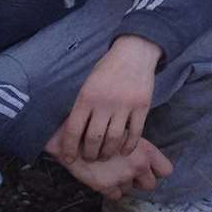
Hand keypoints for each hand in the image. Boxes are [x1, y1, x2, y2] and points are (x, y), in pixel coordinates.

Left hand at [46, 35, 159, 163]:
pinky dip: (128, 146)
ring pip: (114, 139)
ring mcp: (125, 105)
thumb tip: (73, 133)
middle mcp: (105, 102)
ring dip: (108, 153)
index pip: (74, 129)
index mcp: (87, 96)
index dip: (69, 148)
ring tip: (105, 156)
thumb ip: (82, 106)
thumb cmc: (107, 69)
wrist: (134, 52)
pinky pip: (135, 133)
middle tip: (90, 158)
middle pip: (94, 139)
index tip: (69, 159)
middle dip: (90, 154)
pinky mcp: (142, 107)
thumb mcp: (88, 83)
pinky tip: (124, 151)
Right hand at [57, 137, 172, 199]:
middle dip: (141, 180)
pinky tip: (104, 177)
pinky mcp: (106, 187)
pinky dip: (111, 190)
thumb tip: (140, 155)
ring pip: (130, 189)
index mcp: (146, 150)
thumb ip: (134, 145)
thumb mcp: (123, 130)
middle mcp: (138, 166)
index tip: (148, 166)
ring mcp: (122, 178)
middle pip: (150, 185)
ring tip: (112, 170)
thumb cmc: (100, 127)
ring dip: (123, 182)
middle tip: (128, 170)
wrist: (73, 135)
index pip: (165, 170)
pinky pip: (116, 196)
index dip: (157, 170)